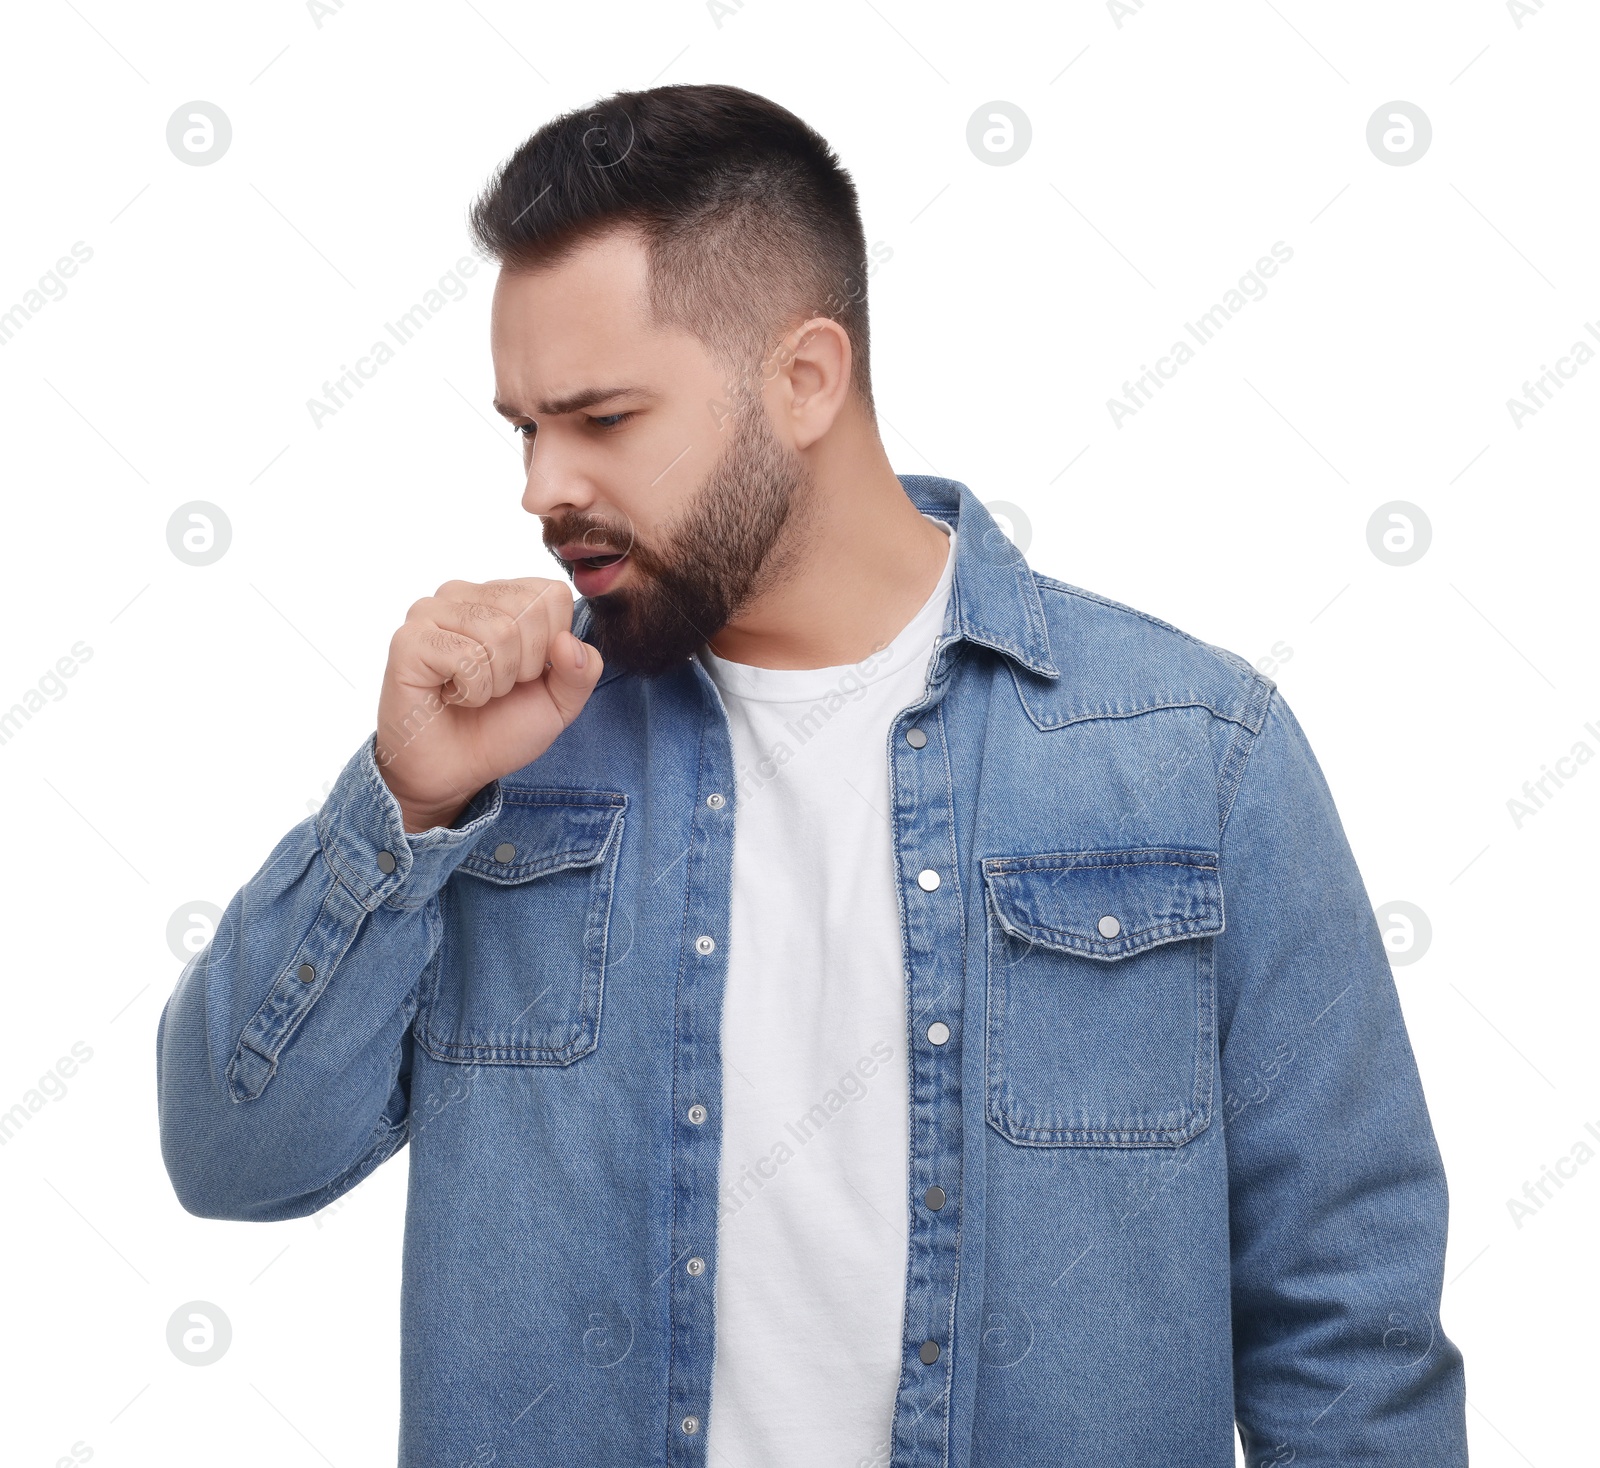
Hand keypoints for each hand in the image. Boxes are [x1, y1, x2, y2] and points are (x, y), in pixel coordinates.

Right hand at [374, 578, 602, 831]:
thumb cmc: (501, 729)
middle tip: (496, 687)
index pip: (554, 594)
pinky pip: (466, 657)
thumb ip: (582, 670)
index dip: (552, 646)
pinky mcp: (408, 640)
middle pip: (530, 610)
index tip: (524, 673)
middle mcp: (463, 594)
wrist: (454, 771)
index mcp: (500, 596)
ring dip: (496, 681)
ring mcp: (430, 612)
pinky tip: (451, 696)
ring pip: (500, 631)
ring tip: (473, 692)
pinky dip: (471, 691)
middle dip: (525, 666)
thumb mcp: (559, 702)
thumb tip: (568, 642)